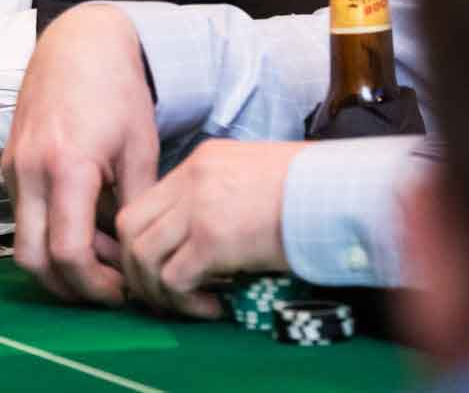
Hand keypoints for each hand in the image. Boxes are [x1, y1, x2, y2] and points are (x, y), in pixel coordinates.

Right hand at [3, 4, 158, 305]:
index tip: (124, 291)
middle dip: (70, 287)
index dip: (95, 284)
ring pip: (23, 242)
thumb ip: (135, 204)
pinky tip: (85, 226)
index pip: (68, 253)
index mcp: (66, 166)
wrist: (79, 44)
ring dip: (58, 262)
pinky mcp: (8, 164)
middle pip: (33, 260)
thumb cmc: (116, 91)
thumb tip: (137, 257)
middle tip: (109, 289)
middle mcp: (28, 171)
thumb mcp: (139, 149)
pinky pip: (23, 216)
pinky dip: (49, 234)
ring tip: (103, 258)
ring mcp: (13, 167)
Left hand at [115, 139, 297, 318]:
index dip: (145, 242)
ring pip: (144, 256)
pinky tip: (212, 307)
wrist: (337, 191)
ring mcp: (198, 208)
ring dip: (158, 290)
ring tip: (189, 305)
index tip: (162, 268)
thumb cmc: (309, 189)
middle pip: (131, 228)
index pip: (146, 204)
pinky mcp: (213, 239)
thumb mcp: (253, 176)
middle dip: (138, 268)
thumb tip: (204, 240)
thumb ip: (220, 196)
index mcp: (199, 163)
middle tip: (162, 294)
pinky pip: (174, 279)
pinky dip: (184, 301)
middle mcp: (191, 181)